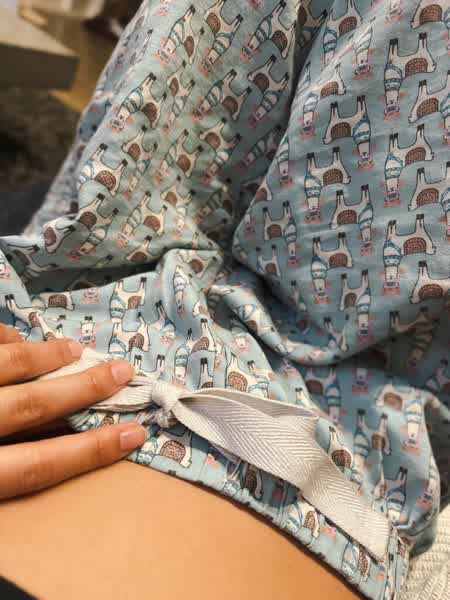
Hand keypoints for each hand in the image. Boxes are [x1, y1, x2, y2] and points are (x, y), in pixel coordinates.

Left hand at [0, 324, 145, 500]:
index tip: (134, 435)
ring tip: (74, 350)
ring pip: (7, 366)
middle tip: (122, 372)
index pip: (38, 466)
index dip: (89, 451)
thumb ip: (10, 474)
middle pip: (33, 405)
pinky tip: (17, 338)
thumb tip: (54, 443)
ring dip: (45, 356)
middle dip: (83, 388)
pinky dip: (1, 338)